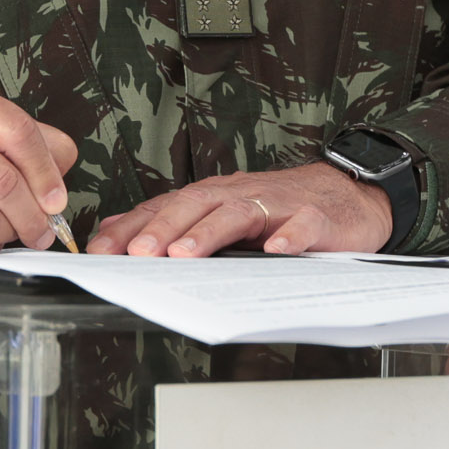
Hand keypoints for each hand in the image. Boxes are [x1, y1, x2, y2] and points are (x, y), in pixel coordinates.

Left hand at [88, 163, 392, 257]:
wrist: (346, 194)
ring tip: (185, 254)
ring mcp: (277, 204)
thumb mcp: (223, 213)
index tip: (101, 251)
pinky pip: (302, 224)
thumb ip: (174, 220)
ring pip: (238, 213)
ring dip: (208, 233)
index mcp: (214, 196)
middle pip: (196, 205)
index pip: (164, 207)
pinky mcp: (315, 217)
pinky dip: (289, 236)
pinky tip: (276, 250)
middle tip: (138, 254)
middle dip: (163, 228)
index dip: (132, 227)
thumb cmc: (280, 209)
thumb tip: (118, 229)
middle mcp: (240, 194)